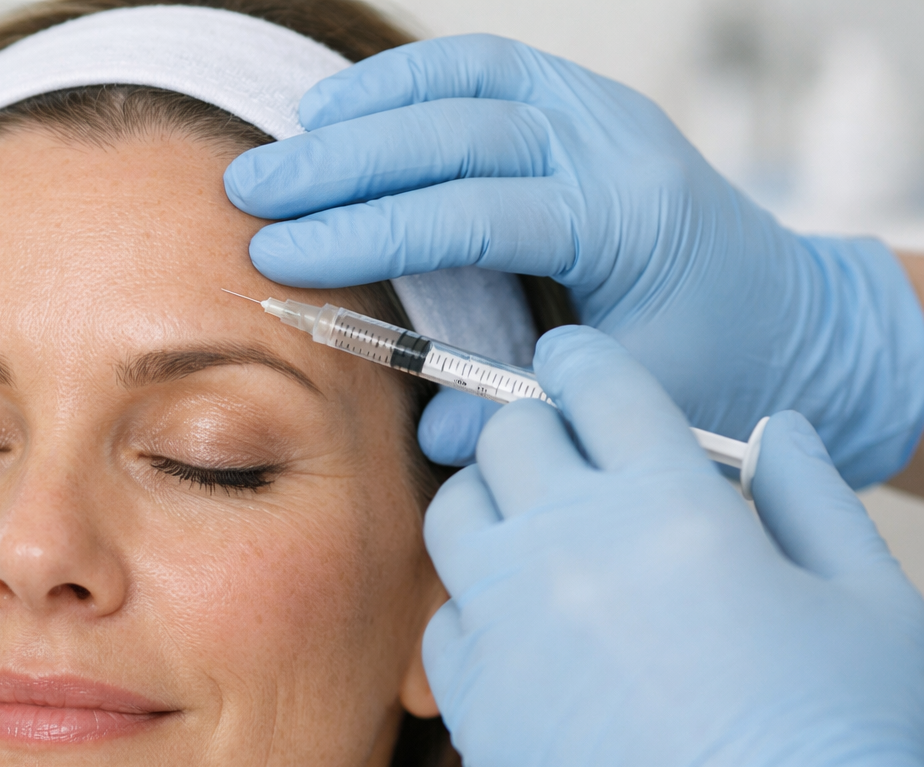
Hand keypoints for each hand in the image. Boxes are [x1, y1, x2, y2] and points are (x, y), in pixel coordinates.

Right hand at [224, 35, 923, 485]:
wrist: (784, 309)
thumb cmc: (707, 356)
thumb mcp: (627, 397)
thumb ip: (527, 411)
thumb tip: (435, 429)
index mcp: (625, 219)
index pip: (473, 214)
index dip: (369, 234)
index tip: (282, 253)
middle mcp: (612, 145)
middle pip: (456, 134)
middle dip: (342, 163)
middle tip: (251, 190)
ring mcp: (597, 111)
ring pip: (465, 81)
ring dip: (365, 109)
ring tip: (282, 144)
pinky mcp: (577, 102)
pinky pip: (482, 67)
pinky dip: (405, 83)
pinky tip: (338, 107)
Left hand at [421, 324, 923, 766]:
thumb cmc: (844, 740)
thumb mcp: (865, 591)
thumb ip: (808, 490)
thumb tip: (774, 431)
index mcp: (668, 500)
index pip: (593, 382)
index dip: (586, 366)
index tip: (580, 371)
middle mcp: (568, 546)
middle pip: (507, 437)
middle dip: (537, 431)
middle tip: (568, 458)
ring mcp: (507, 625)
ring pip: (455, 516)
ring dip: (492, 509)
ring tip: (538, 537)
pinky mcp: (475, 704)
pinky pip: (442, 621)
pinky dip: (476, 610)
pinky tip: (525, 632)